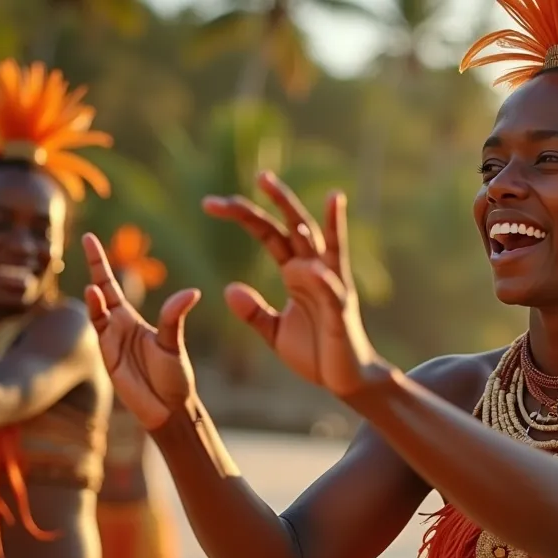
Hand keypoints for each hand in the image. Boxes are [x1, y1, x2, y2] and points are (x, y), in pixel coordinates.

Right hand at [82, 233, 201, 429]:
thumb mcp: (173, 344)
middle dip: (95, 265)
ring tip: (96, 285)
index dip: (101, 263)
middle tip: (87, 238)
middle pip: (103, 288)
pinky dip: (95, 312)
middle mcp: (119, 325)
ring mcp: (111, 339)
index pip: (112, 284)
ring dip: (96, 295)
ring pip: (98, 308)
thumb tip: (192, 292)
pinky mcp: (107, 354)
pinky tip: (95, 298)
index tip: (90, 239)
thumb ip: (174, 318)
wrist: (167, 408)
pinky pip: (98, 329)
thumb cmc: (174, 378)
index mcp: (134, 319)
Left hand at [204, 172, 382, 397]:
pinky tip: (309, 267)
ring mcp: (331, 288)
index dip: (244, 216)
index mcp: (297, 273)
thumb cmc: (316, 352)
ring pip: (326, 248)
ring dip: (321, 225)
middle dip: (281, 202)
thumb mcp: (274, 332)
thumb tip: (228, 288)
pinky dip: (320, 279)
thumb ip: (253, 311)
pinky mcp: (341, 312)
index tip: (210, 203)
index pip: (269, 234)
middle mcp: (316, 272)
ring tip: (314, 204)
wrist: (346, 381)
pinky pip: (330, 292)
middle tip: (261, 176)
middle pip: (297, 228)